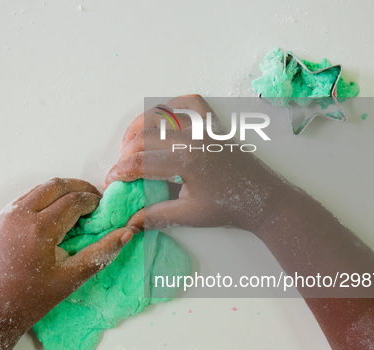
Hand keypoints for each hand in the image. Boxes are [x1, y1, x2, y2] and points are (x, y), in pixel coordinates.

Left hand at [0, 178, 133, 331]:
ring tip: (77, 207)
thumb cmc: (34, 297)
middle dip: (80, 189)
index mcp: (40, 230)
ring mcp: (8, 215)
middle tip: (94, 202)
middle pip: (57, 186)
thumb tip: (126, 233)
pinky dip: (46, 198)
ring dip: (62, 191)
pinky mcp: (1, 218)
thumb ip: (101, 253)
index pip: (74, 201)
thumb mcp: (72, 278)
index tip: (103, 209)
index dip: (92, 201)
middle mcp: (21, 215)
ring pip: (41, 188)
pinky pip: (28, 197)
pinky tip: (56, 214)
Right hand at [104, 94, 293, 231]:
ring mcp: (204, 127)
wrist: (263, 199)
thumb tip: (129, 222)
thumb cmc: (229, 208)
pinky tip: (161, 119)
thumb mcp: (190, 216)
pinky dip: (172, 106)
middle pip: (145, 137)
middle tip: (119, 170)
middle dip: (125, 153)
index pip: (140, 162)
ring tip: (129, 145)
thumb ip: (156, 216)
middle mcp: (193, 138)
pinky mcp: (213, 125)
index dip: (119, 172)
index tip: (109, 182)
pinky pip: (189, 103)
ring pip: (161, 116)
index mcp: (186, 161)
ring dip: (140, 127)